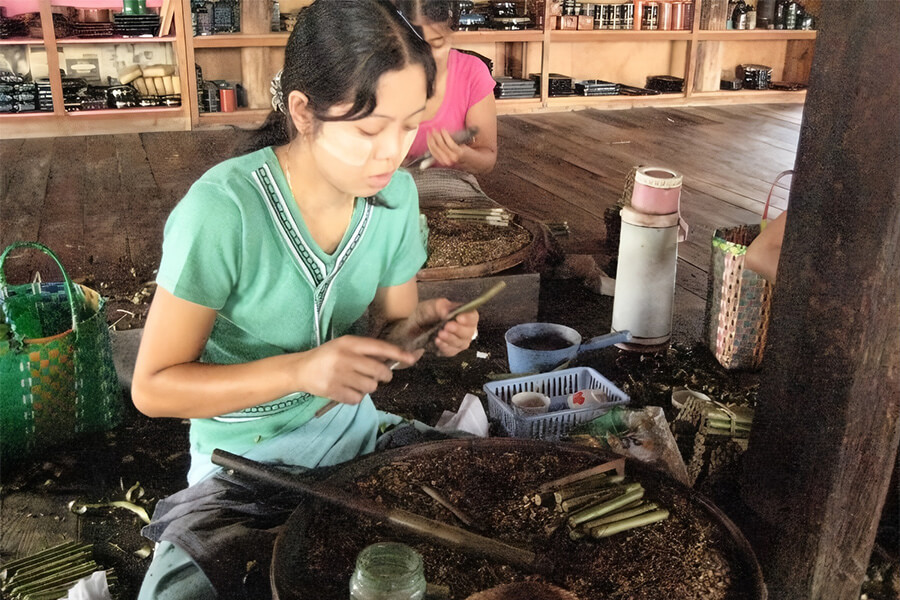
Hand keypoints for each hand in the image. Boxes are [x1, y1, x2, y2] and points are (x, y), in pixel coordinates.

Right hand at [293, 336, 416, 405]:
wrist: (301, 369)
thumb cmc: (328, 356)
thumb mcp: (346, 346)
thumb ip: (367, 351)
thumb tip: (395, 358)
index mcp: (349, 343)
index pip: (380, 347)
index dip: (398, 354)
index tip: (412, 358)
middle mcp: (345, 357)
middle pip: (379, 371)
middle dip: (383, 376)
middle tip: (377, 375)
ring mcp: (339, 375)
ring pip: (371, 387)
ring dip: (368, 387)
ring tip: (356, 381)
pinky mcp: (334, 391)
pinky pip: (358, 399)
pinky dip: (356, 396)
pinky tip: (347, 389)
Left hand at [400, 298, 479, 357]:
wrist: (409, 329)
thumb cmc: (422, 315)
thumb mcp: (429, 306)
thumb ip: (440, 306)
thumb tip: (448, 311)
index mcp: (461, 314)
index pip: (473, 316)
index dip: (468, 318)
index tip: (459, 318)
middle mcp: (462, 328)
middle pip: (470, 331)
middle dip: (459, 330)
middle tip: (447, 326)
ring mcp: (457, 341)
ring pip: (462, 343)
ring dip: (451, 339)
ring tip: (440, 334)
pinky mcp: (449, 350)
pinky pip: (451, 351)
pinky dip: (445, 347)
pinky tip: (437, 341)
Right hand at [425, 129, 463, 167]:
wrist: (475, 159)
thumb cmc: (462, 153)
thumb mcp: (451, 152)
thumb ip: (443, 149)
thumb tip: (434, 139)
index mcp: (443, 161)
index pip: (432, 151)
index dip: (429, 142)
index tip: (428, 135)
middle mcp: (447, 160)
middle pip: (435, 148)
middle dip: (432, 138)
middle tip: (431, 131)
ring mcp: (453, 157)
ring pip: (441, 145)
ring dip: (437, 136)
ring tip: (436, 130)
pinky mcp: (458, 152)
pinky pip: (450, 143)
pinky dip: (445, 136)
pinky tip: (443, 130)